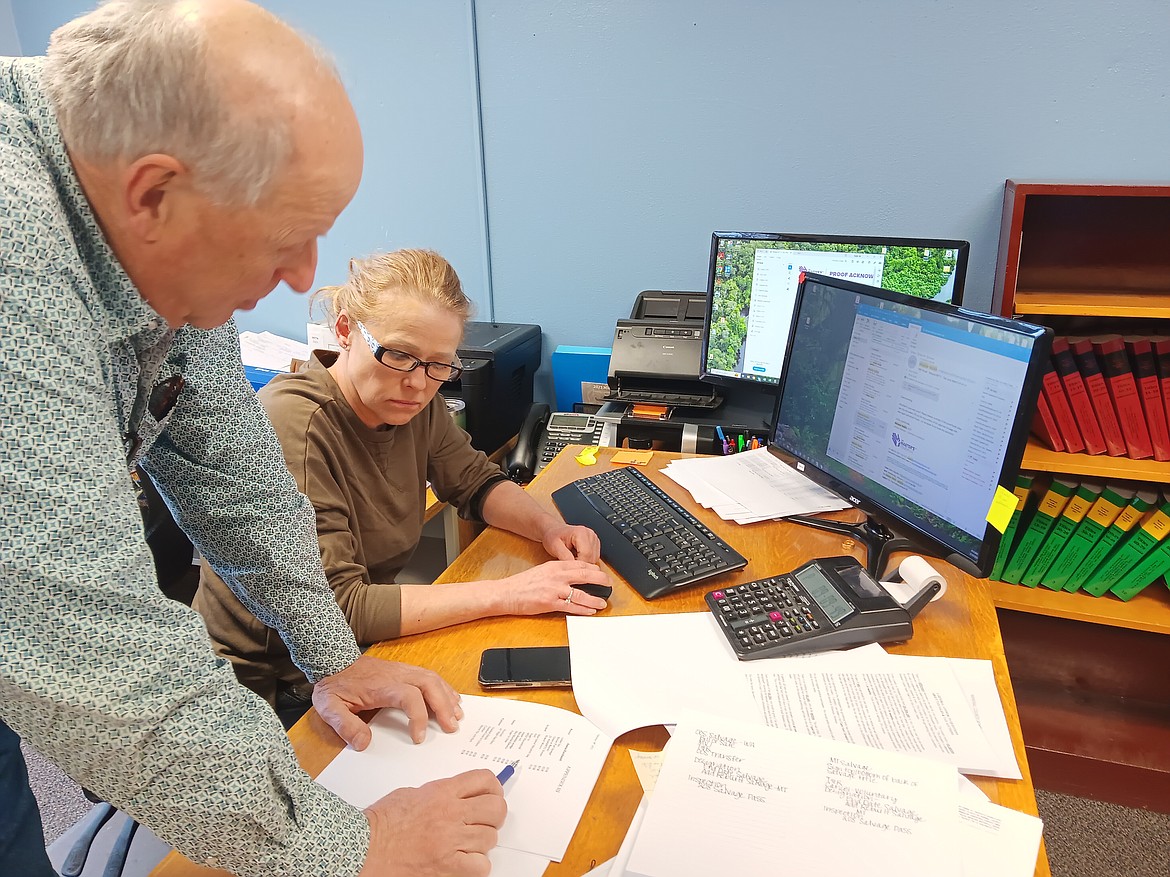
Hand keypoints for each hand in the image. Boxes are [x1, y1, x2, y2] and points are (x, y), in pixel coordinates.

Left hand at [313, 655, 462, 748]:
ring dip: (447, 696)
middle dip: (444, 705)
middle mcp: (396, 674)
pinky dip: (443, 687)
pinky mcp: (404, 669)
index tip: (418, 738)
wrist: (333, 660)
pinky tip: (450, 699)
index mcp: (381, 686)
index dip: (419, 717)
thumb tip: (363, 743)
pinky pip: (429, 675)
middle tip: (452, 727)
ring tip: (457, 715)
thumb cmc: (333, 685)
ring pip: (432, 678)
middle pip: (429, 684)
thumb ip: (345, 725)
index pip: (409, 697)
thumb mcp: (329, 707)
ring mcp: (402, 670)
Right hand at [358, 769, 505, 876]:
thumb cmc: (381, 823)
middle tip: (485, 819)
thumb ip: (441, 793)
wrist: (363, 849)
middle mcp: (450, 814)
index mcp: (441, 792)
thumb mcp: (412, 794)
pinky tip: (463, 860)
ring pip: (490, 838)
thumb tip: (463, 796)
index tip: (493, 793)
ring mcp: (450, 841)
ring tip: (466, 842)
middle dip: (494, 814)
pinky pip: (481, 865)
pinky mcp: (448, 867)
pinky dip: (476, 865)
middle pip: (496, 808)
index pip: (484, 780)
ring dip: (482, 841)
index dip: (494, 787)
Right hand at [496, 559, 608, 616]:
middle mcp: (556, 576)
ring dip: (594, 599)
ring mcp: (554, 590)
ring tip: (603, 602)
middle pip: (584, 576)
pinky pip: (570, 606)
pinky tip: (589, 611)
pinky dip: (582, 609)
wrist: (507, 593)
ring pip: (580, 593)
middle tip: (610, 584)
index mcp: (555, 566)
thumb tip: (574, 575)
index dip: (594, 569)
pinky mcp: (550, 603)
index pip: (580, 565)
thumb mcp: (543, 570)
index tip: (602, 573)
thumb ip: (558, 571)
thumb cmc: (523, 583)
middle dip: (600, 580)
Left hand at [541, 522, 601, 563]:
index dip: (578, 564)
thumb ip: (564, 556)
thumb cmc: (553, 537)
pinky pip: (594, 558)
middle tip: (568, 563)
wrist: (554, 531)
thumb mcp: (554, 547)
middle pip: (592, 558)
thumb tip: (573, 567)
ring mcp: (594, 539)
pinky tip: (576, 558)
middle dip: (580, 565)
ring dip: (583, 564)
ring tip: (571, 559)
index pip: (586, 554)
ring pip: (594, 559)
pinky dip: (585, 561)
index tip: (568, 567)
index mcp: (581, 533)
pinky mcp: (595, 544)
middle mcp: (590, 535)